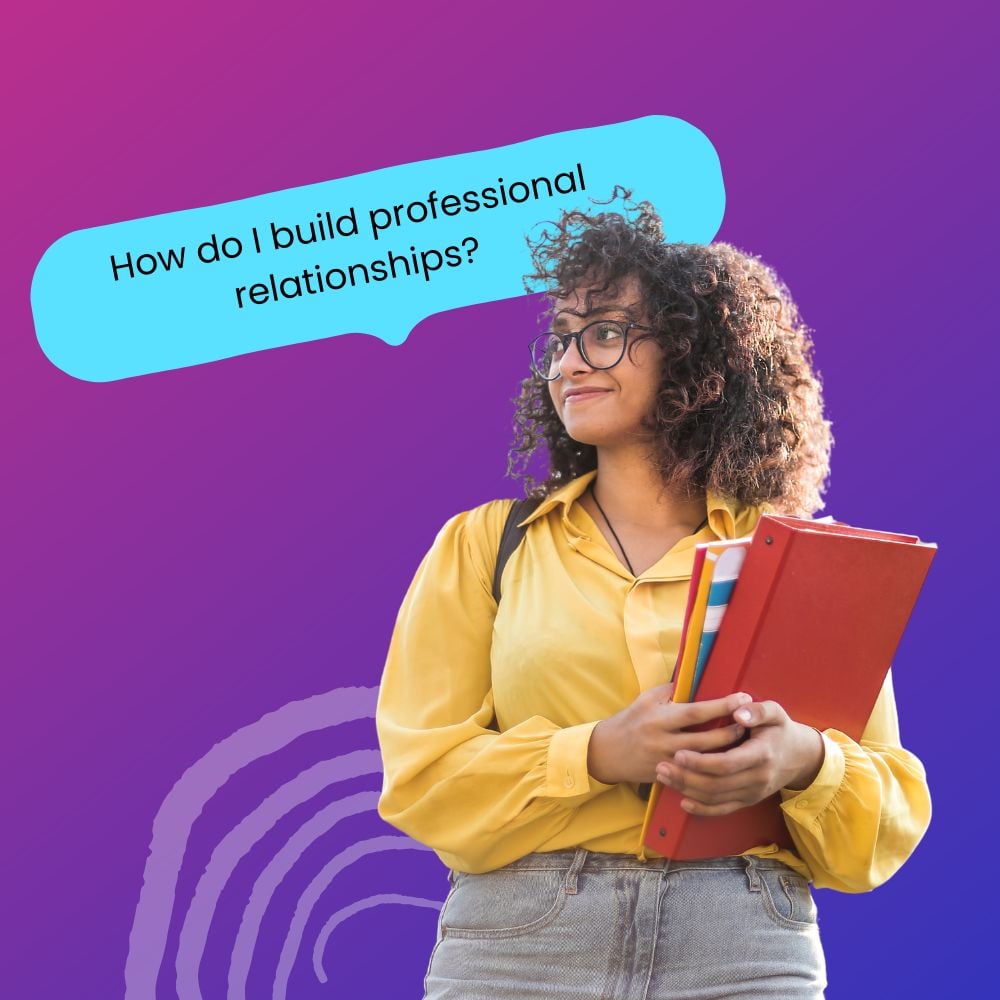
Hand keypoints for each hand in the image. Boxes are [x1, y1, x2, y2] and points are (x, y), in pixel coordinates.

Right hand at [587, 684, 752, 784]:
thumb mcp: (647, 700)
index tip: (743, 698)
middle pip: (705, 740)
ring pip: (704, 761)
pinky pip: (694, 775)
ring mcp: (666, 762)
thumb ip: (672, 691)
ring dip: (726, 752)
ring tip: (745, 742)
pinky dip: (712, 769)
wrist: (607, 752)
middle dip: (731, 732)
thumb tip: (698, 679)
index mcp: (659, 718)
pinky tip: (728, 764)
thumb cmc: (630, 720)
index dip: (722, 705)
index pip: (696, 712)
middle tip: (751, 723)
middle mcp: (663, 741)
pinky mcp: (666, 777)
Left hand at [654, 699, 824, 815]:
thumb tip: (738, 712)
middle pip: (716, 785)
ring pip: (715, 798)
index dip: (701, 762)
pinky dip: (702, 809)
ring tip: (663, 777)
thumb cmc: (780, 729)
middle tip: (661, 766)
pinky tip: (683, 801)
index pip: (726, 764)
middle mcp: (757, 778)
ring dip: (687, 790)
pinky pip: (722, 810)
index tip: (679, 753)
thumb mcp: (775, 712)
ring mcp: (752, 793)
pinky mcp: (748, 800)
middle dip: (686, 777)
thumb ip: (757, 711)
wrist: (800, 756)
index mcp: (761, 755)